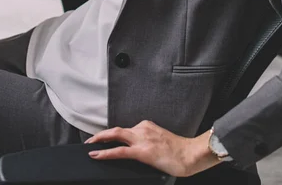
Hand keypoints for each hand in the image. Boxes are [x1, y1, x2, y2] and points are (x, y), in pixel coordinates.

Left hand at [85, 121, 219, 177]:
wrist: (190, 154)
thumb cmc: (180, 152)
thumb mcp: (161, 142)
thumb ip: (149, 142)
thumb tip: (140, 150)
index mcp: (147, 126)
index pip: (126, 130)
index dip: (114, 135)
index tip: (106, 139)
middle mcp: (143, 129)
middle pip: (117, 130)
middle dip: (101, 135)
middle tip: (90, 140)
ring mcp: (141, 139)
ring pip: (115, 136)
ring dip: (100, 140)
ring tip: (90, 146)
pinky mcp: (142, 151)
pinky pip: (119, 151)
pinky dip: (105, 152)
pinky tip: (97, 155)